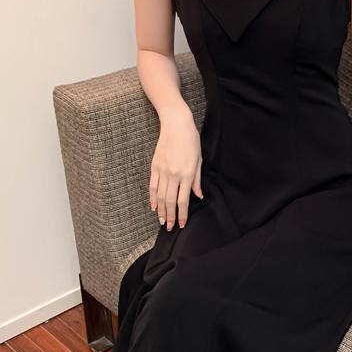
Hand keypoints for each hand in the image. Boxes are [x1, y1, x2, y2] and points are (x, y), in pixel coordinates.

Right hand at [150, 107, 202, 229]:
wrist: (176, 124)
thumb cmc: (191, 141)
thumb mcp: (199, 160)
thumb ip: (197, 180)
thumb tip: (198, 196)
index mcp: (187, 174)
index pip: (183, 200)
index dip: (182, 214)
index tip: (181, 224)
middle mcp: (174, 175)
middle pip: (170, 201)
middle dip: (169, 216)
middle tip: (168, 227)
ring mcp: (163, 171)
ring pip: (160, 196)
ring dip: (160, 210)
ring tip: (161, 221)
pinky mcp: (155, 166)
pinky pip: (152, 186)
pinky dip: (152, 198)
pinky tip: (153, 206)